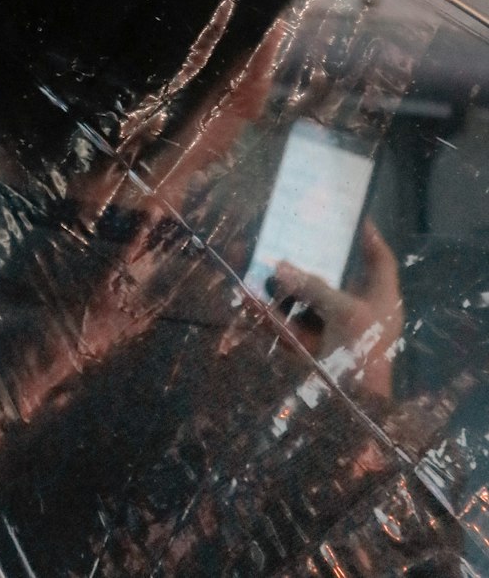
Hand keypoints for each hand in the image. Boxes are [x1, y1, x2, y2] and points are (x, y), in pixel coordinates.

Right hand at [269, 221, 403, 397]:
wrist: (355, 410)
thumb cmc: (364, 352)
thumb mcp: (344, 311)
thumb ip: (313, 287)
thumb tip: (279, 267)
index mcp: (379, 302)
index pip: (379, 262)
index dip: (369, 239)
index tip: (350, 216)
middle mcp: (358, 314)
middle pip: (333, 279)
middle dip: (305, 261)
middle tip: (285, 235)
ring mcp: (332, 334)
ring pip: (303, 303)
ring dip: (279, 286)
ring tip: (255, 261)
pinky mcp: (309, 351)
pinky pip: (287, 326)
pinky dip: (267, 313)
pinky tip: (246, 296)